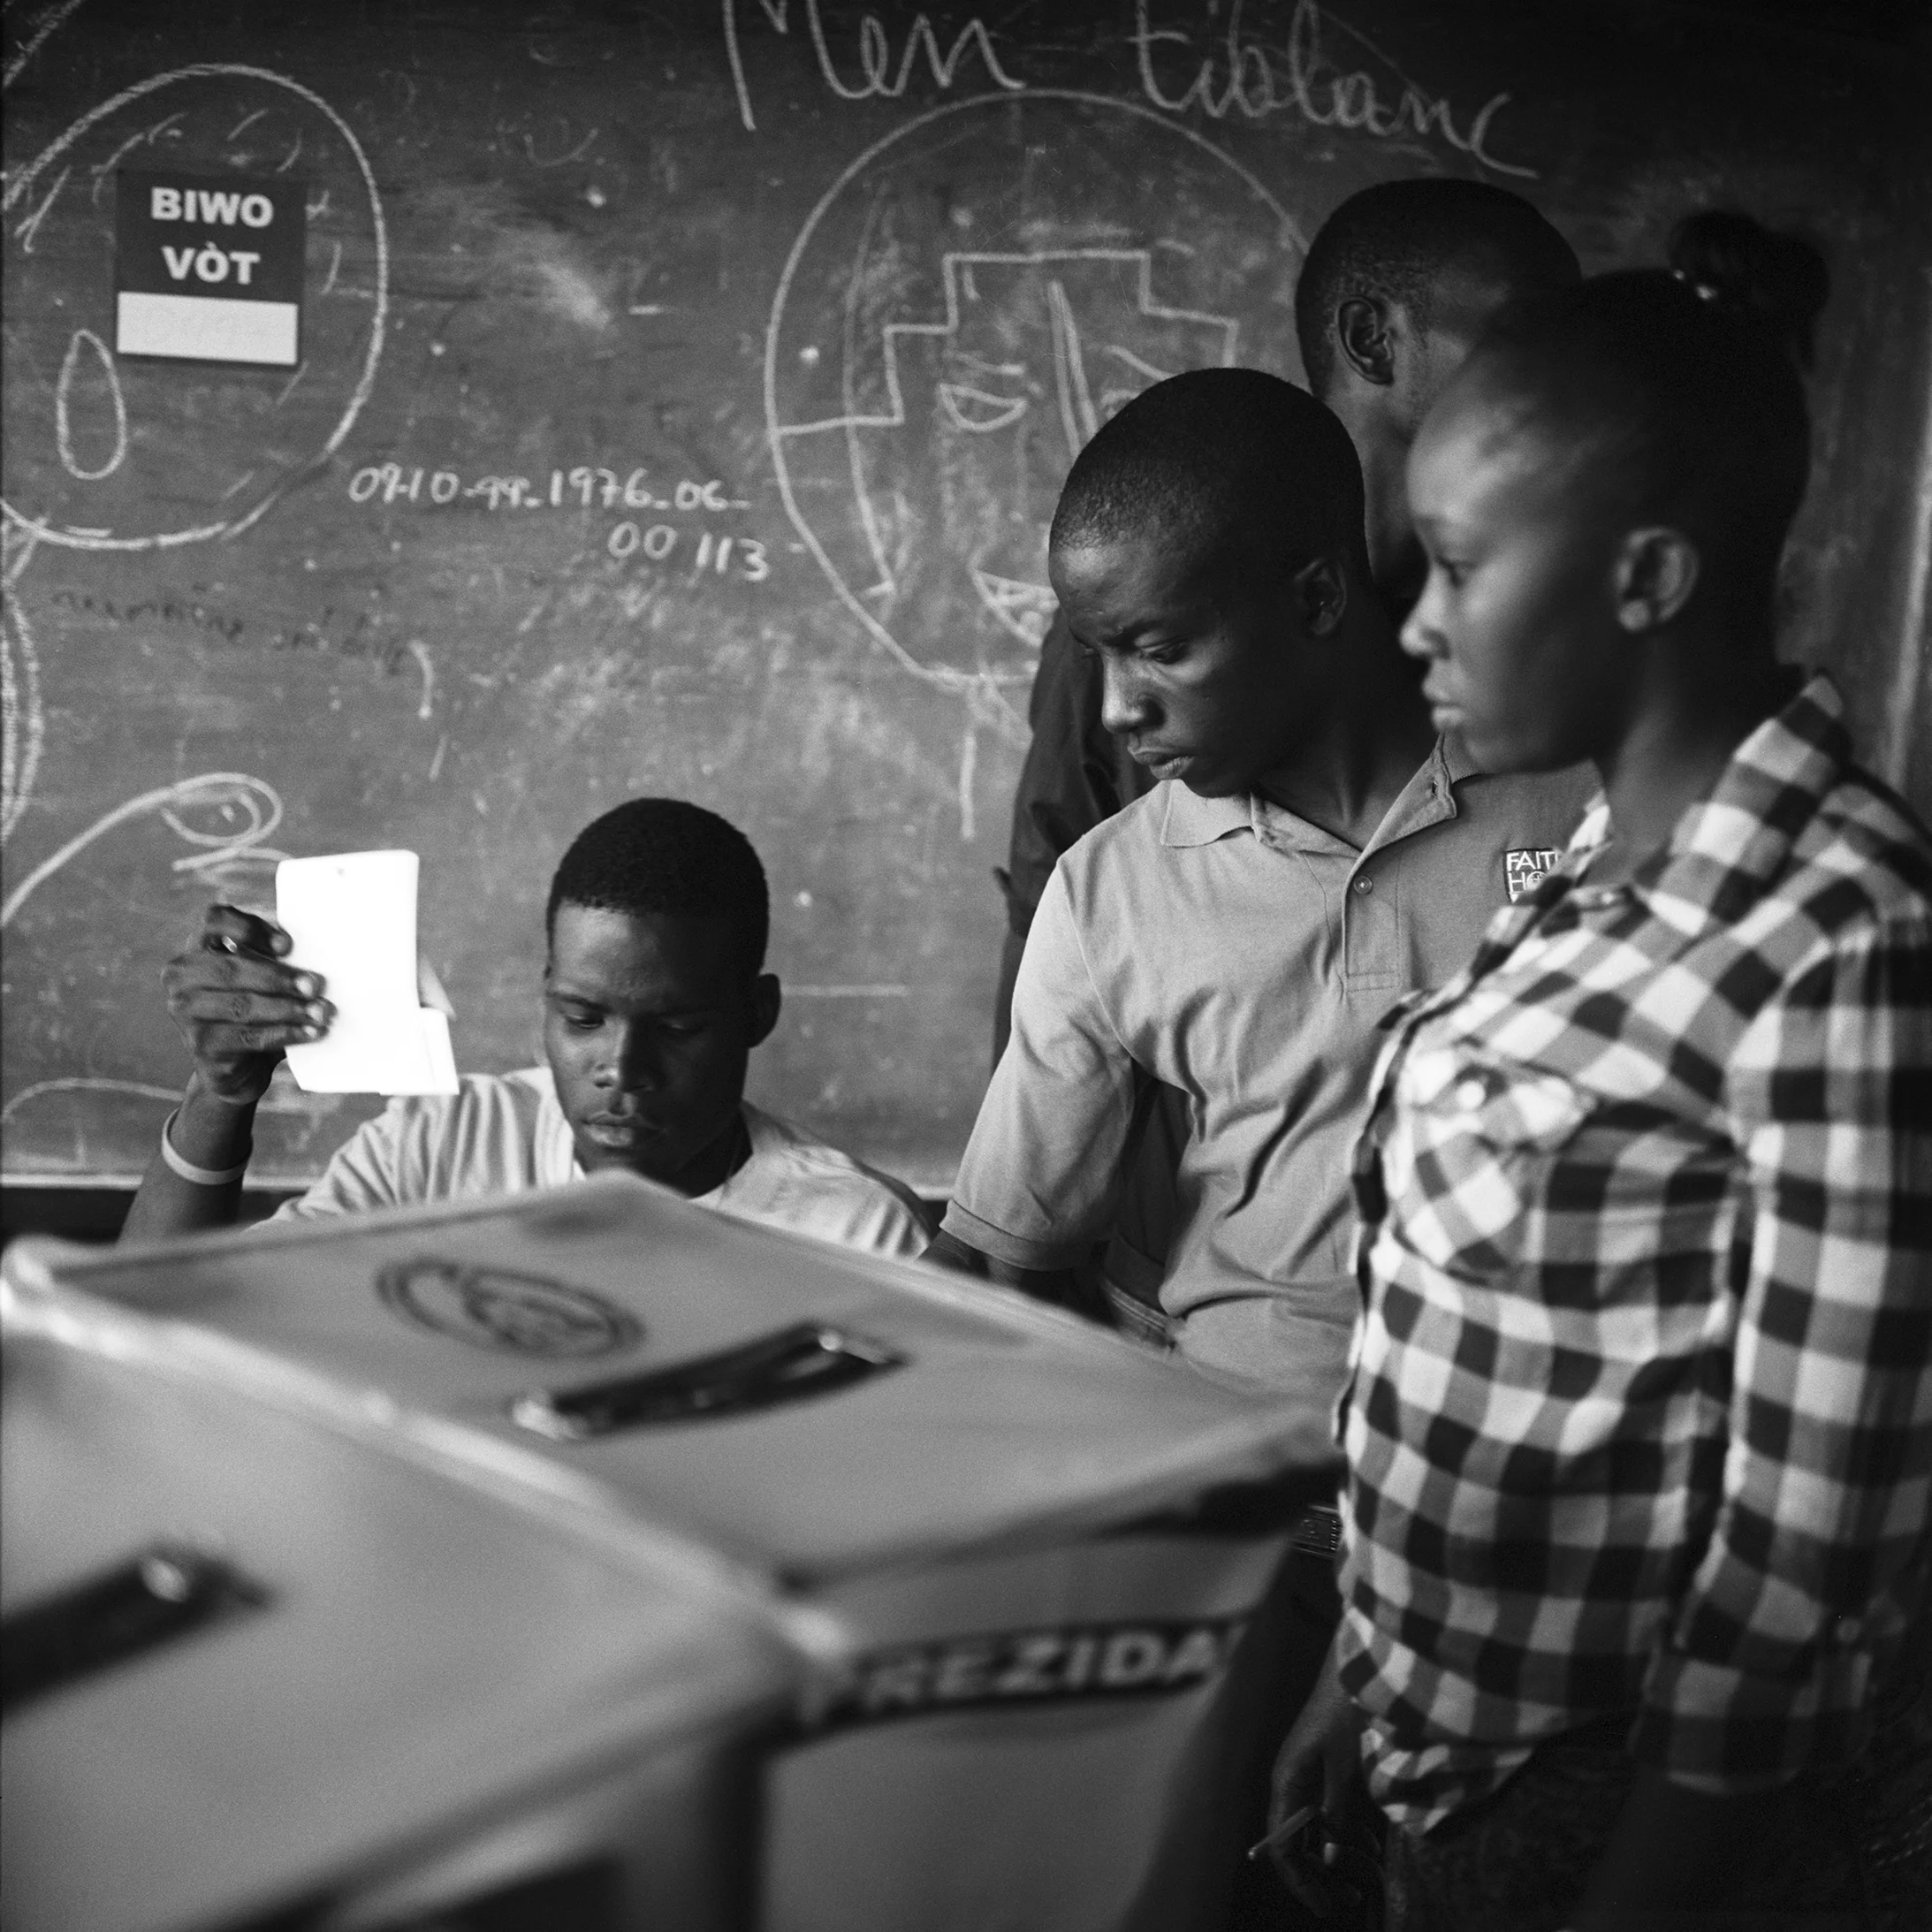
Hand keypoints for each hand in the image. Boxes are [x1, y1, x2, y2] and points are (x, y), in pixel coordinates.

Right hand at [162, 903, 330, 1105]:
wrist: (239, 1067)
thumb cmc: (258, 1010)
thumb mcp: (263, 978)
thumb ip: (277, 959)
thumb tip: (317, 955)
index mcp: (197, 947)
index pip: (215, 920)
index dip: (250, 929)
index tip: (288, 946)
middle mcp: (181, 976)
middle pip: (232, 968)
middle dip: (279, 977)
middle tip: (316, 985)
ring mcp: (184, 1011)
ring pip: (242, 1006)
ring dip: (288, 1009)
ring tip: (322, 1012)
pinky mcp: (200, 1045)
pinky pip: (247, 1037)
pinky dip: (284, 1034)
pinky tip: (310, 1032)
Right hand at [1262, 1636, 1373, 1918]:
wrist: (1359, 1666)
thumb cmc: (1347, 1707)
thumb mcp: (1345, 1761)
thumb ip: (1337, 1807)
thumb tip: (1335, 1852)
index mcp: (1287, 1780)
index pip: (1283, 1847)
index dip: (1302, 1881)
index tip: (1327, 1908)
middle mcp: (1292, 1782)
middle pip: (1298, 1844)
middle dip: (1323, 1877)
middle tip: (1352, 1902)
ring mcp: (1309, 1776)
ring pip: (1318, 1832)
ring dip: (1341, 1858)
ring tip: (1371, 1880)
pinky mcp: (1327, 1770)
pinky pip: (1331, 1815)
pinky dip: (1350, 1836)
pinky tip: (1372, 1850)